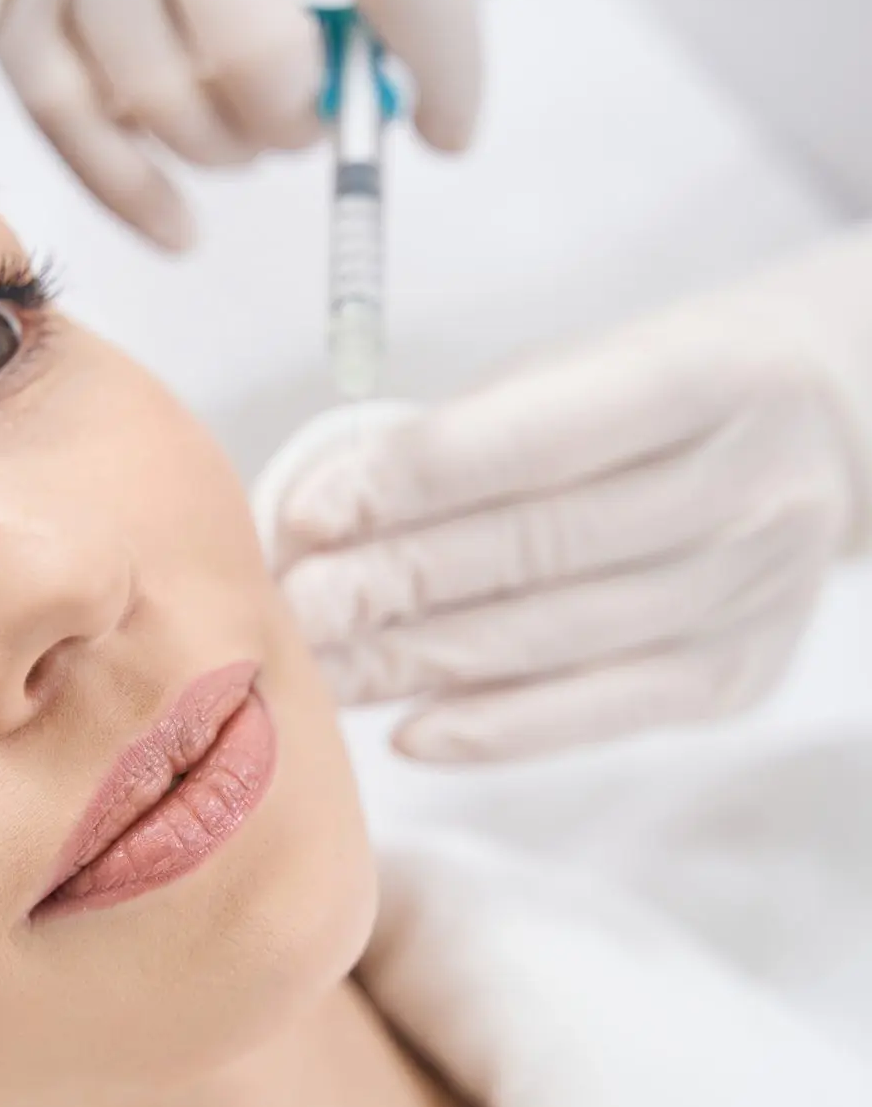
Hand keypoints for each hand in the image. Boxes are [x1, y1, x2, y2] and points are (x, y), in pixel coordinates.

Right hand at [0, 0, 490, 248]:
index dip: (441, 65)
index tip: (449, 128)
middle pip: (262, 57)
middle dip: (300, 117)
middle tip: (312, 121)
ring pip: (161, 99)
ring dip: (222, 149)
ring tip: (247, 139)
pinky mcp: (3, 3)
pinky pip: (68, 123)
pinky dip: (132, 194)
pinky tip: (182, 230)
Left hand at [255, 295, 867, 762]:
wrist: (813, 441)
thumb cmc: (645, 403)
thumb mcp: (573, 374)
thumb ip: (462, 437)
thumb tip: (314, 519)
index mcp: (705, 381)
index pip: (536, 439)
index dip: (412, 479)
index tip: (309, 514)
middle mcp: (744, 493)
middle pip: (539, 550)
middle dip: (396, 582)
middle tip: (292, 607)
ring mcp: (749, 595)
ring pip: (553, 642)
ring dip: (418, 662)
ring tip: (318, 668)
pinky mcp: (733, 678)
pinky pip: (597, 716)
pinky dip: (493, 730)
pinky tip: (406, 732)